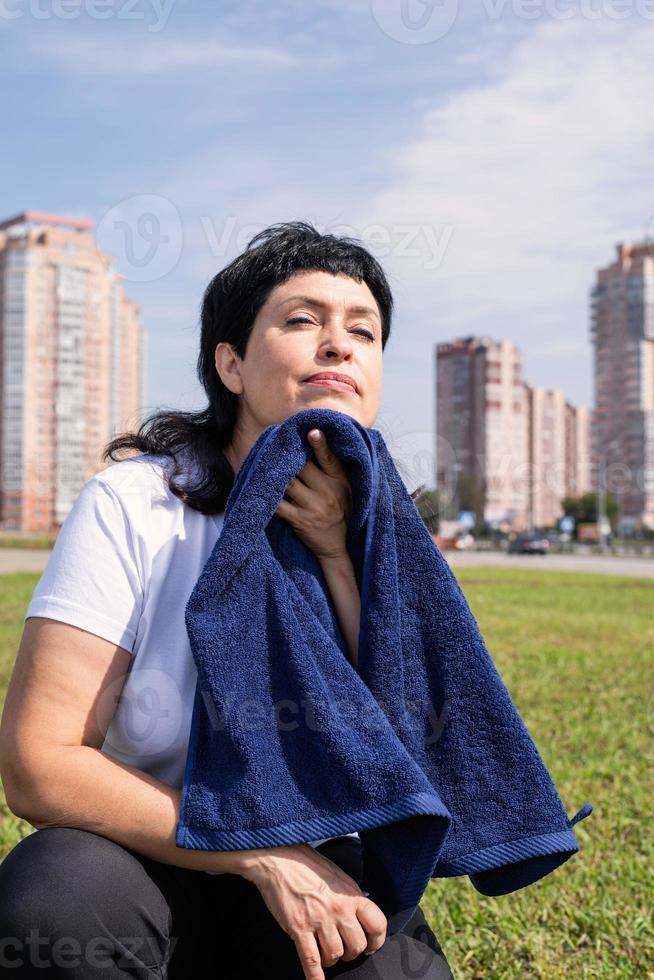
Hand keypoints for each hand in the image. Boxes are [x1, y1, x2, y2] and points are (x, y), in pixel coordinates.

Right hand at [241, 843, 387, 978]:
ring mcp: (319, 920)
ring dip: (331, 959)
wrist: (279, 858)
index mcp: (351, 894)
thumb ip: (350, 897)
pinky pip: (311, 961)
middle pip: (357, 946)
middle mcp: (339, 909)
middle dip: (351, 952)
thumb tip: (359, 916)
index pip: (377, 925)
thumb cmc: (307, 864)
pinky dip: (315, 977)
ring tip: (325, 952)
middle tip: (343, 948)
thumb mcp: (338, 876)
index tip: (371, 945)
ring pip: (335, 955)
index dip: (376, 941)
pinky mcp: (299, 929)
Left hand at [274, 429, 352, 560]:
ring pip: (288, 482)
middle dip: (288, 456)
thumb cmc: (343, 512)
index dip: (320, 444)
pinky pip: (279, 505)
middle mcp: (327, 491)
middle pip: (302, 466)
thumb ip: (335, 469)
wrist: (340, 547)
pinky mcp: (300, 520)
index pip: (329, 458)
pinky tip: (258, 488)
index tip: (312, 431)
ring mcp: (313, 506)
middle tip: (274, 445)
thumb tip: (319, 442)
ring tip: (262, 463)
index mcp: (340, 480)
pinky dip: (268, 496)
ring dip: (275, 473)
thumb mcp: (347, 489)